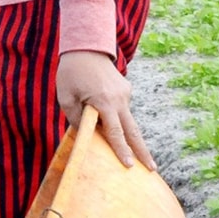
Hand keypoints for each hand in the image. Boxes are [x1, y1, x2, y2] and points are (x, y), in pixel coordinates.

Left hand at [55, 50, 154, 170]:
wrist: (87, 47)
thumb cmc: (71, 73)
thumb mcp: (66, 98)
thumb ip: (76, 119)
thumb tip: (86, 136)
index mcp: (104, 102)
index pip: (115, 132)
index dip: (122, 150)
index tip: (130, 166)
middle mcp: (119, 99)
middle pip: (133, 131)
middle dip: (142, 151)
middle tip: (152, 170)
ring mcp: (126, 94)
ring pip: (129, 122)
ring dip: (133, 139)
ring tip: (140, 158)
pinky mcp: (126, 90)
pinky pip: (122, 110)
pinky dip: (119, 119)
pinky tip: (105, 111)